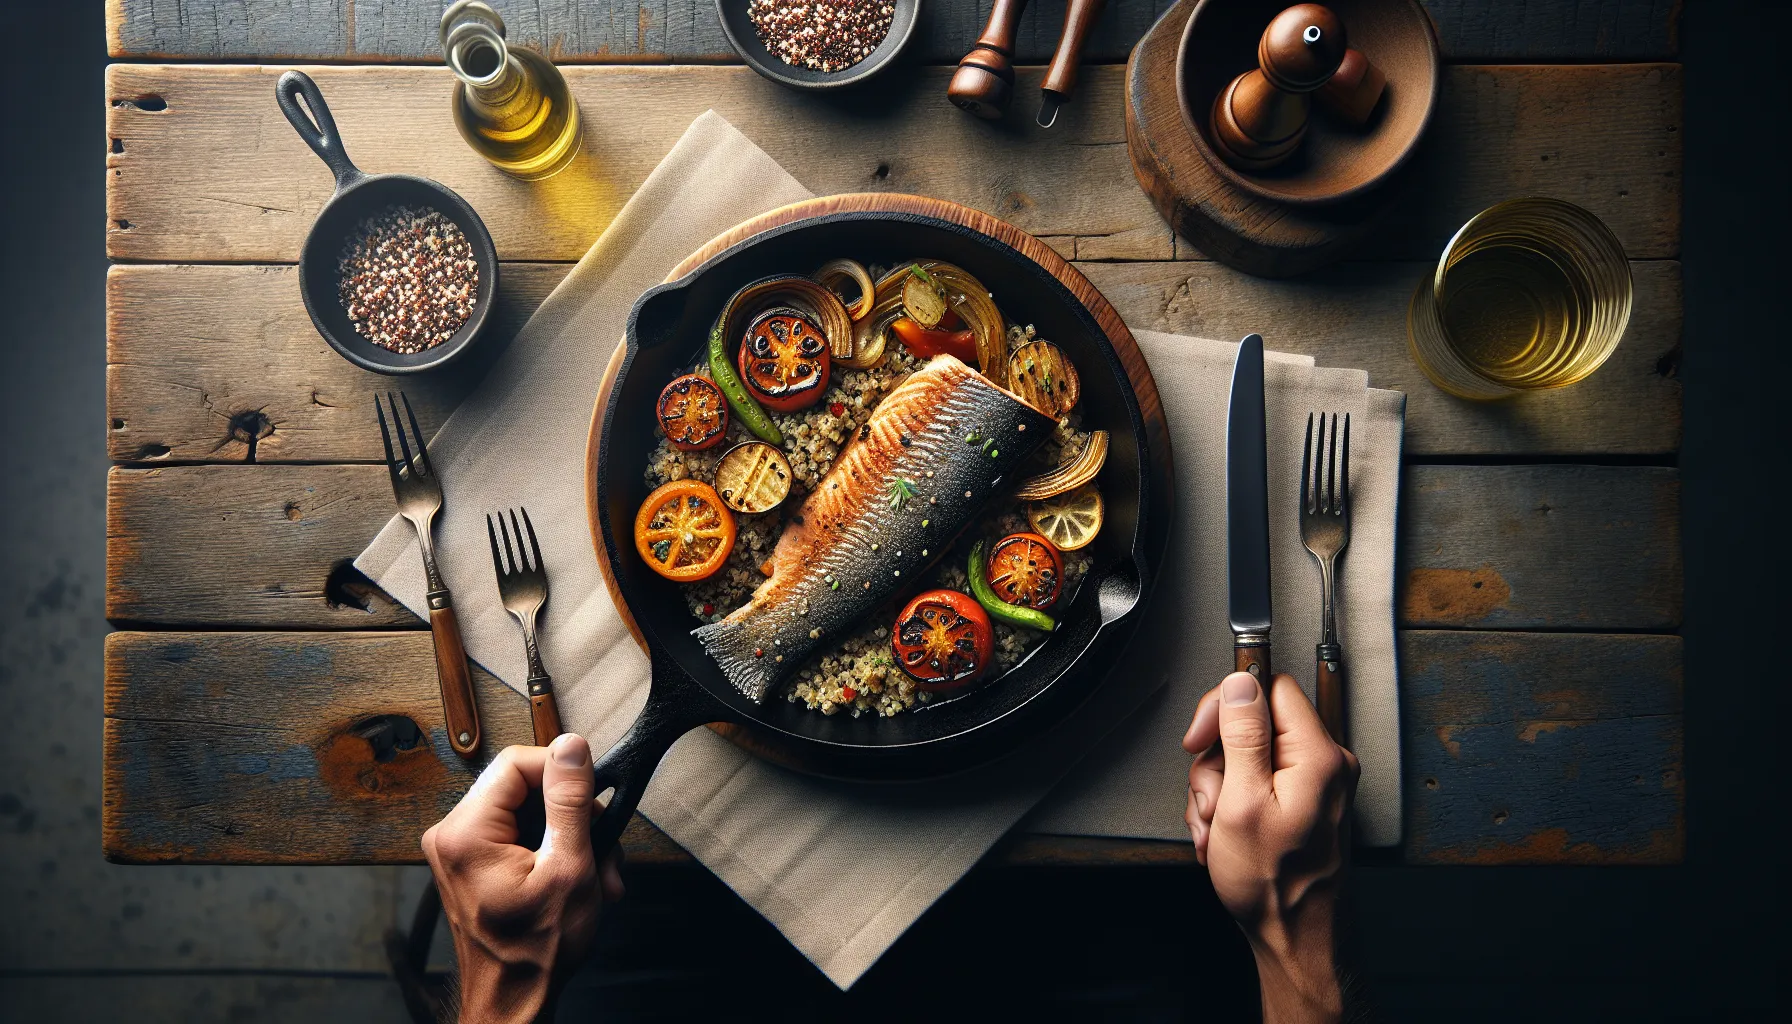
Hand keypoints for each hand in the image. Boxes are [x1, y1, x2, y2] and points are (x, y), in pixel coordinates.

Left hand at [422, 734, 624, 1023]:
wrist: (513, 1002)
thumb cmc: (535, 953)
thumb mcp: (568, 868)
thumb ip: (570, 801)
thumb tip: (572, 747)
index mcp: (466, 832)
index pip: (517, 763)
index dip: (564, 771)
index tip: (596, 793)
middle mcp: (453, 835)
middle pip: (525, 787)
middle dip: (575, 815)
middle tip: (604, 847)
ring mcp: (462, 850)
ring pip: (529, 811)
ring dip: (572, 837)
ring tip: (599, 875)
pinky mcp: (474, 863)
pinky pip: (520, 833)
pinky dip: (554, 850)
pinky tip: (580, 880)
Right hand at [1183, 672, 1359, 1023]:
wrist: (1295, 938)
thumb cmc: (1276, 886)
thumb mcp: (1243, 803)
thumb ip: (1242, 735)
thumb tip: (1240, 683)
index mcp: (1317, 754)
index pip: (1269, 687)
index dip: (1227, 704)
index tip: (1202, 736)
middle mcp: (1324, 763)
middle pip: (1251, 724)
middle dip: (1216, 763)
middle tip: (1212, 800)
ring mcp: (1313, 784)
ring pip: (1244, 757)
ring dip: (1217, 792)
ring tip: (1217, 827)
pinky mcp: (1301, 801)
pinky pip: (1254, 782)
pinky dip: (1230, 806)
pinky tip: (1225, 835)